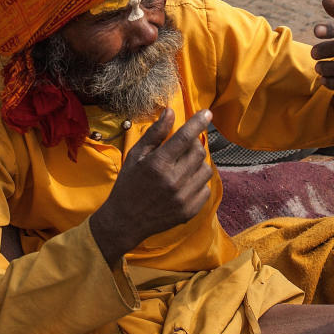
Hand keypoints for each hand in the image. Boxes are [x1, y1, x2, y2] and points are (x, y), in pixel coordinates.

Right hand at [90, 108, 213, 264]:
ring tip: (182, 166)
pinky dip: (198, 182)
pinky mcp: (190, 210)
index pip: (185, 137)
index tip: (207, 113)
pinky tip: (184, 183)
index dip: (198, 122)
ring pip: (206, 169)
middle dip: (193, 144)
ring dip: (197, 163)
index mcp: (158, 164)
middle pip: (198, 151)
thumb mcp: (135, 156)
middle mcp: (174, 180)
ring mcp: (184, 197)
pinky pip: (206, 188)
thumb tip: (170, 112)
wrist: (126, 221)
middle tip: (181, 147)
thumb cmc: (128, 184)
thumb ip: (154, 134)